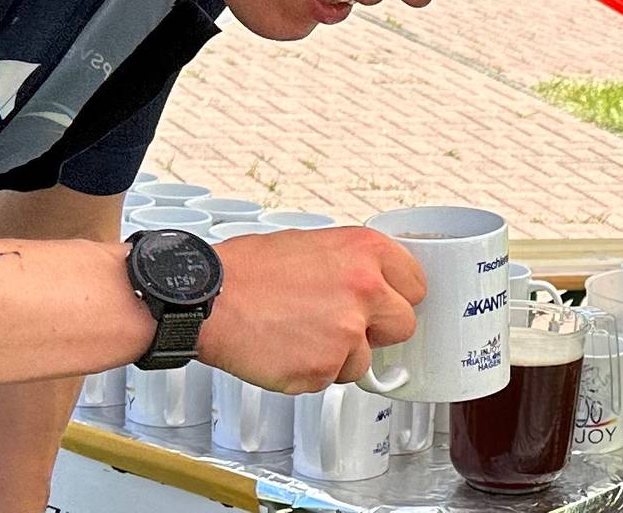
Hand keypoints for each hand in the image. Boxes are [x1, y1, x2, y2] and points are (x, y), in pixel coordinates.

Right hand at [197, 227, 426, 392]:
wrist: (206, 299)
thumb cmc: (247, 270)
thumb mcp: (312, 244)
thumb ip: (352, 266)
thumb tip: (375, 285)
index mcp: (366, 250)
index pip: (415, 284)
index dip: (395, 297)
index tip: (385, 304)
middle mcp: (366, 289)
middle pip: (404, 326)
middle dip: (376, 331)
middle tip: (340, 325)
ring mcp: (348, 332)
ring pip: (364, 360)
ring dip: (338, 355)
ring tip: (298, 334)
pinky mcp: (324, 368)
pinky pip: (330, 379)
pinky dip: (310, 372)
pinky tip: (285, 349)